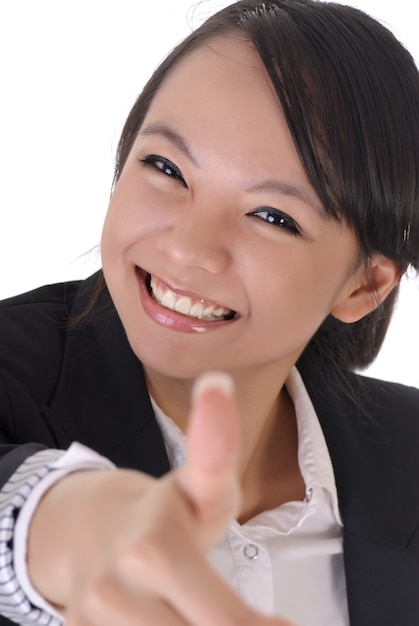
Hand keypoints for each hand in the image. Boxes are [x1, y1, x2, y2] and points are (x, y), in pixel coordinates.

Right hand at [28, 372, 295, 624]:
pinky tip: (176, 617)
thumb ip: (215, 448)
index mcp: (154, 551)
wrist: (90, 532)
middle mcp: (114, 594)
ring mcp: (91, 620)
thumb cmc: (165, 513)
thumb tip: (217, 380)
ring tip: (213, 613)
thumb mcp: (201, 485)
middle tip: (260, 622)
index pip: (225, 622)